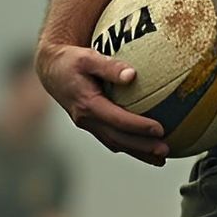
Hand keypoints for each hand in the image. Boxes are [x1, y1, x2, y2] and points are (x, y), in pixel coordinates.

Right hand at [37, 42, 168, 164]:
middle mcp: (86, 119)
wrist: (51, 70)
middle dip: (142, 147)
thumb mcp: (88, 57)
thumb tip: (132, 75)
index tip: (160, 129)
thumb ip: (109, 66)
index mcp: (87, 104)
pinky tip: (148, 149)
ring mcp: (88, 124)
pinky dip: (131, 146)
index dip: (138, 126)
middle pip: (118, 139)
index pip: (117, 120)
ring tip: (162, 159)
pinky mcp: (92, 125)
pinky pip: (113, 139)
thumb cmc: (71, 60)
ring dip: (139, 152)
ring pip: (116, 143)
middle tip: (165, 150)